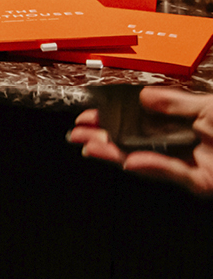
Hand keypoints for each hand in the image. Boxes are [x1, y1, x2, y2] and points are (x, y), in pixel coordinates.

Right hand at [67, 87, 212, 196]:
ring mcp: (189, 165)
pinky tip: (130, 161)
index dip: (112, 120)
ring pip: (145, 161)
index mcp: (182, 126)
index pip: (138, 124)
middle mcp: (181, 146)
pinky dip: (150, 167)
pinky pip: (170, 173)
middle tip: (77, 135)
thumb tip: (144, 96)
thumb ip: (176, 102)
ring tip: (92, 148)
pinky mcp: (200, 182)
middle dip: (102, 138)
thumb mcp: (207, 105)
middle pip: (134, 144)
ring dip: (117, 154)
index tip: (90, 116)